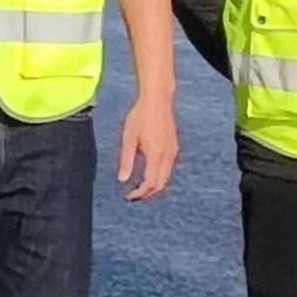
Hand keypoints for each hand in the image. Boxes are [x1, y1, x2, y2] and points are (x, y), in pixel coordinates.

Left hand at [113, 85, 180, 203]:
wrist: (158, 100)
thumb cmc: (140, 116)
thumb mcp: (129, 138)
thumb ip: (126, 160)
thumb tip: (122, 180)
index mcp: (156, 155)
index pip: (150, 183)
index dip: (140, 194)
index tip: (129, 197)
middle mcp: (168, 156)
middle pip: (161, 184)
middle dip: (148, 193)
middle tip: (133, 197)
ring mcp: (173, 151)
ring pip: (166, 177)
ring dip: (154, 186)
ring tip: (139, 188)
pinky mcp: (174, 147)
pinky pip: (168, 168)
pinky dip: (159, 176)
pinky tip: (148, 173)